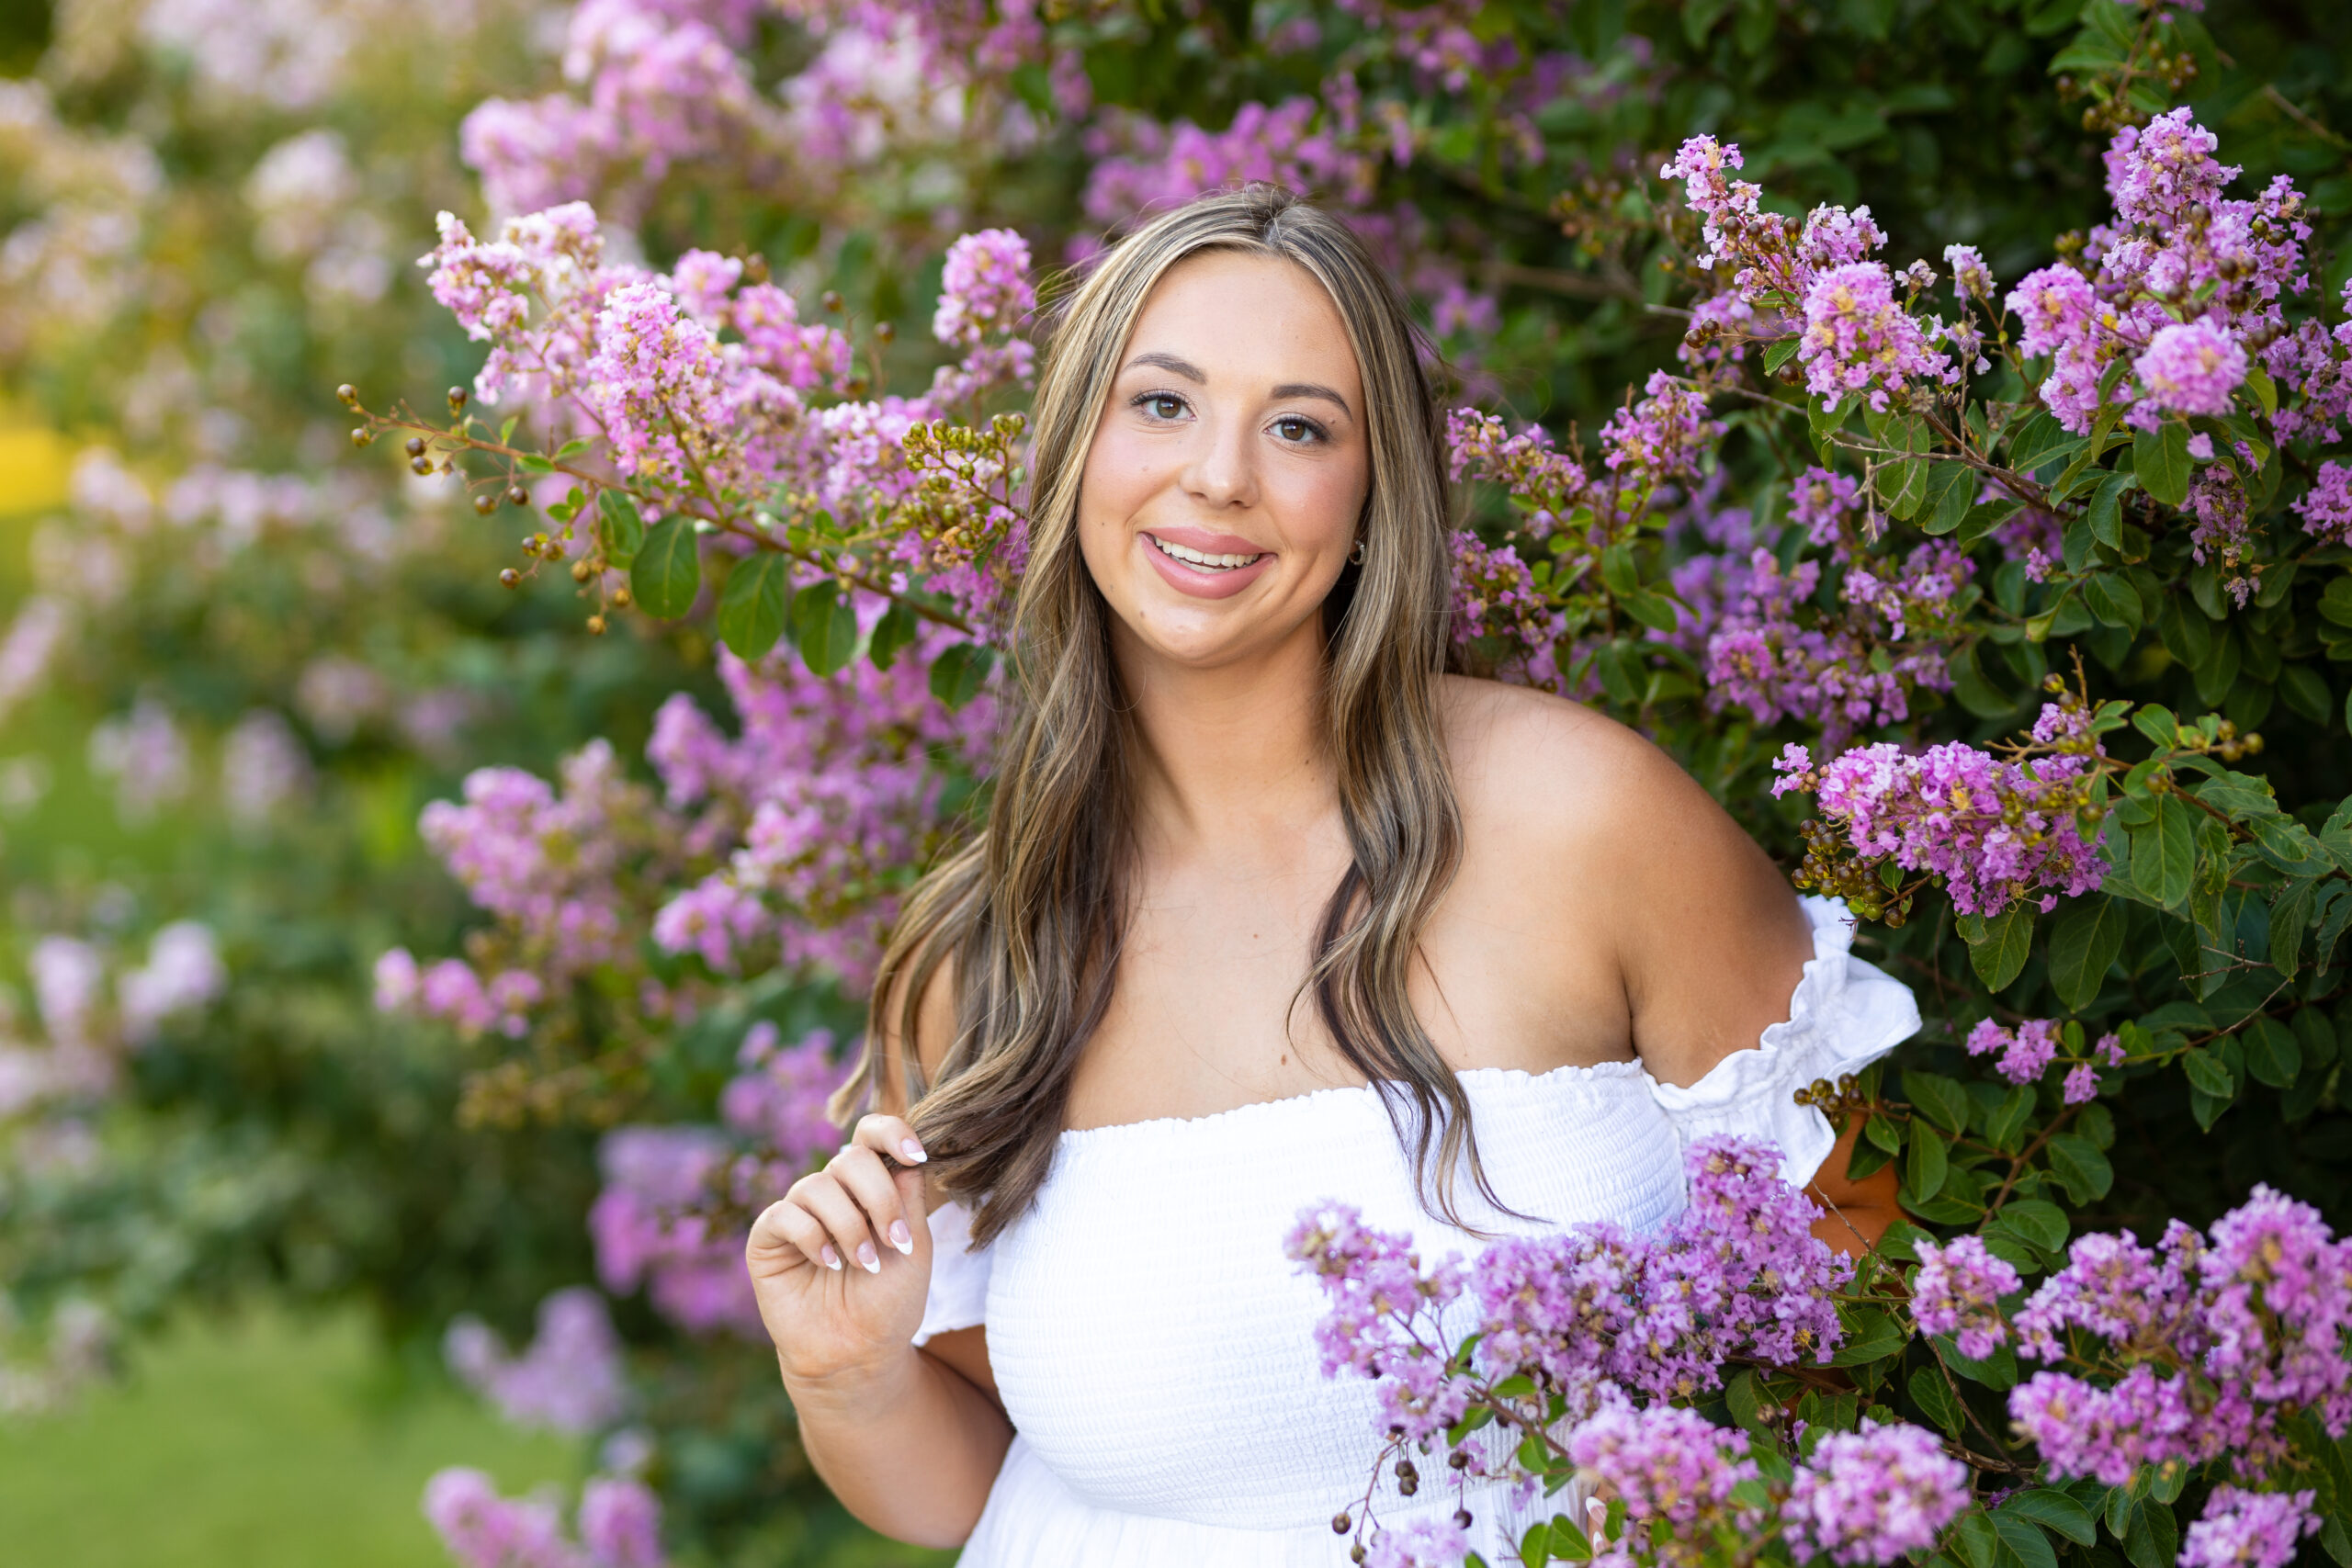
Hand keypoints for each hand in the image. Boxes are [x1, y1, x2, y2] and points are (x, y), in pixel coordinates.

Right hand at [746, 1112, 933, 1385]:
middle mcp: (832, 1193)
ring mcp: (798, 1212)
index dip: (892, 1133)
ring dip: (849, 1226)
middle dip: (879, 1197)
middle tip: (894, 1241)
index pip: (872, 1135)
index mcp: (869, 1187)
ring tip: (863, 1264)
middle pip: (850, 1157)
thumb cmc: (889, 1302)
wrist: (858, 1353)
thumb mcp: (914, 1247)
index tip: (917, 1156)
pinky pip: (785, 1214)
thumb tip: (905, 1153)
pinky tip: (828, 1264)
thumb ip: (909, 1198)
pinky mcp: (768, 1237)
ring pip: (817, 1185)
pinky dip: (813, 1237)